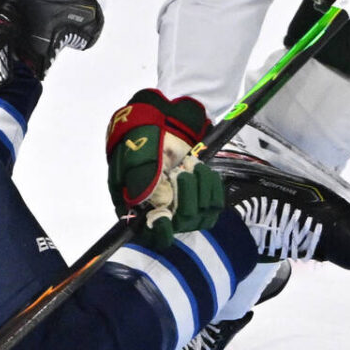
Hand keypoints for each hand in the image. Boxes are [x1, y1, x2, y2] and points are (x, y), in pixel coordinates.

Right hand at [105, 89, 225, 250]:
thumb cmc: (142, 139)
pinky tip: (204, 170)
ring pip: (200, 215)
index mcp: (136, 206)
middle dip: (185, 196)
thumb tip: (154, 211)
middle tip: (181, 172)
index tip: (166, 217)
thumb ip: (142, 187)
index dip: (160, 230)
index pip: (150, 232)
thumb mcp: (136, 160)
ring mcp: (181, 203)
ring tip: (191, 165)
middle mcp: (159, 209)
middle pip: (181, 222)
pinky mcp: (200, 195)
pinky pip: (214, 204)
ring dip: (199, 188)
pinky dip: (211, 186)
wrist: (163, 118)